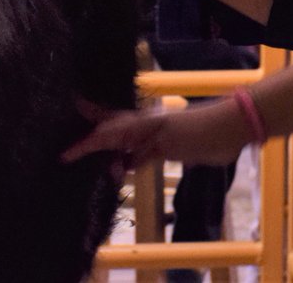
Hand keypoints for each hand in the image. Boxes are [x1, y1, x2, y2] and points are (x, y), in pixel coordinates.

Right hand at [62, 97, 249, 168]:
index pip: (104, 132)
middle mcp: (143, 129)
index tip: (63, 155)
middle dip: (89, 136)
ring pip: (122, 145)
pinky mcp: (166, 151)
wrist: (229, 131)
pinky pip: (138, 157)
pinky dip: (125, 163)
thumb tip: (112, 157)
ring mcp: (154, 139)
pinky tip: (118, 170)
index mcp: (141, 122)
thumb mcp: (166, 136)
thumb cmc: (199, 129)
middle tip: (66, 143)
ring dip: (106, 153)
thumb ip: (139, 147)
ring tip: (87, 162)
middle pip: (109, 131)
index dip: (84, 143)